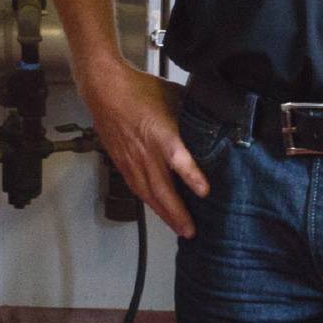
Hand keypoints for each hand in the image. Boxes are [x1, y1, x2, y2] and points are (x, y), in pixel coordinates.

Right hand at [79, 56, 207, 237]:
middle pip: (161, 188)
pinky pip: (137, 189)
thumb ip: (193, 113)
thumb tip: (217, 120)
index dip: (191, 175)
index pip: (177, 158)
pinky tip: (159, 212)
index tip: (204, 192)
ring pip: (148, 194)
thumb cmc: (142, 90)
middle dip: (177, 212)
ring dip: (164, 214)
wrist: (104, 90)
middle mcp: (146, 153)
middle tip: (191, 231)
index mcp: (161, 133)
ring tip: (180, 230)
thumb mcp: (173, 95)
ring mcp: (132, 161)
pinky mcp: (122, 164)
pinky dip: (150, 203)